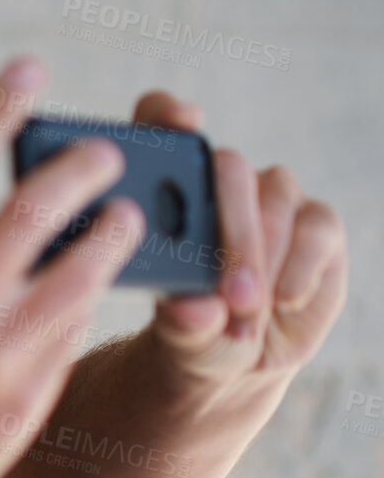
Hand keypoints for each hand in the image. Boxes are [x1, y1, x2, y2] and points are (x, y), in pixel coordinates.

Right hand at [0, 56, 144, 477]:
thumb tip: (9, 212)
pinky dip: (80, 306)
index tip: (31, 69)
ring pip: (81, 273)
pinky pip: (71, 333)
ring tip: (122, 221)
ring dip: (110, 238)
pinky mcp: (25, 398)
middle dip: (83, 169)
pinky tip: (83, 294)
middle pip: (39, 209)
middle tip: (105, 156)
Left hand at [129, 91, 346, 393]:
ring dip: (262, 257)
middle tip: (226, 291)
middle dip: (229, 228)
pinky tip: (285, 299)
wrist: (237, 361)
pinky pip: (317, 227)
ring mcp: (271, 200)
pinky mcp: (317, 225)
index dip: (168, 116)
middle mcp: (220, 185)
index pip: (160, 127)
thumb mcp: (178, 337)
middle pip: (227, 168)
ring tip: (246, 312)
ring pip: (273, 199)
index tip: (184, 124)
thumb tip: (194, 308)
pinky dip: (301, 265)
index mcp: (165, 193)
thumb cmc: (191, 336)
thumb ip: (182, 323)